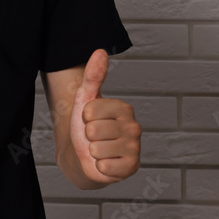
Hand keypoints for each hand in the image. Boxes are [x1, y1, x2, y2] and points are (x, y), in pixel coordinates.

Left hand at [69, 49, 140, 183]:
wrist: (83, 156)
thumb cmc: (85, 126)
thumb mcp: (85, 100)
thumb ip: (93, 77)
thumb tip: (100, 51)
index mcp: (125, 108)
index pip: (90, 111)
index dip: (84, 118)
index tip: (90, 121)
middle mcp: (134, 127)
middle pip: (93, 130)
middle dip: (88, 136)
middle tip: (94, 138)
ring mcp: (135, 148)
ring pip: (97, 149)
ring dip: (93, 152)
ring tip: (99, 150)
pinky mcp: (132, 168)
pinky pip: (104, 167)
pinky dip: (100, 167)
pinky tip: (105, 163)